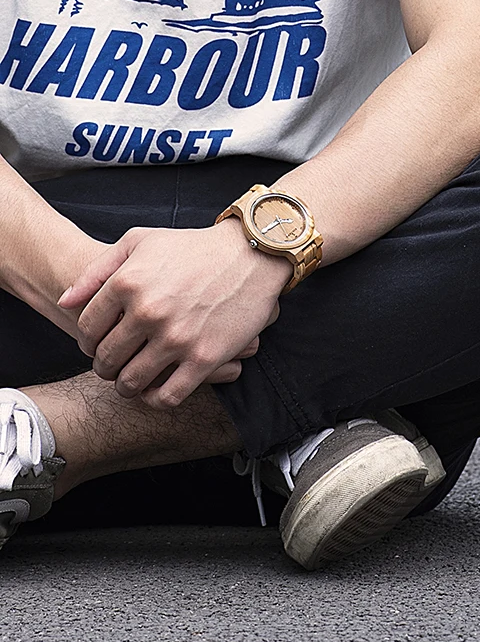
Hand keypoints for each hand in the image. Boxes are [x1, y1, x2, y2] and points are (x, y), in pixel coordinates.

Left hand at [58, 220, 291, 407]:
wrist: (252, 254)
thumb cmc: (194, 246)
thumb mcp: (139, 241)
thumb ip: (97, 270)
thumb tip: (65, 302)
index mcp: (127, 283)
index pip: (86, 329)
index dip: (87, 341)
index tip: (98, 344)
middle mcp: (148, 312)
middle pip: (105, 359)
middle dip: (105, 366)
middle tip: (115, 364)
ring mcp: (177, 337)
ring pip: (130, 383)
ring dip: (126, 386)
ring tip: (133, 379)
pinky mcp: (205, 357)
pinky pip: (167, 396)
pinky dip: (155, 400)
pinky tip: (156, 390)